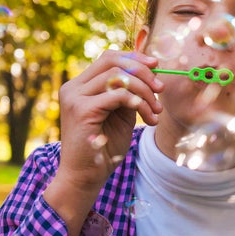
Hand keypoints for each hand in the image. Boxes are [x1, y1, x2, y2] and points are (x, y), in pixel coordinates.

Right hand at [55, 50, 163, 184]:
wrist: (84, 177)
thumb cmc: (103, 147)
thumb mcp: (120, 114)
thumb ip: (128, 93)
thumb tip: (151, 72)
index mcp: (80, 86)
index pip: (109, 58)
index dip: (135, 58)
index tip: (156, 66)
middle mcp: (74, 88)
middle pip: (113, 61)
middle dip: (143, 72)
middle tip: (160, 90)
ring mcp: (75, 97)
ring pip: (119, 77)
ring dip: (145, 92)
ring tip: (156, 112)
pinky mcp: (82, 110)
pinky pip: (119, 95)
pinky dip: (140, 104)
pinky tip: (148, 118)